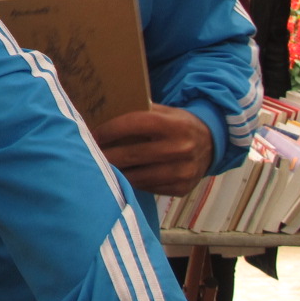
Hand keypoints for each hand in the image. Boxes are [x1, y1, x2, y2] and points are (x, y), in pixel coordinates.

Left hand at [91, 104, 214, 195]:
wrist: (212, 144)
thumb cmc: (178, 125)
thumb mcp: (165, 112)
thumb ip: (141, 113)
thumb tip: (103, 115)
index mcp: (175, 125)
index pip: (135, 124)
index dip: (110, 130)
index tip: (92, 135)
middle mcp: (181, 148)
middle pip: (132, 154)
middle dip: (106, 155)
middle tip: (87, 155)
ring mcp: (183, 172)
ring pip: (138, 176)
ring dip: (116, 173)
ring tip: (100, 168)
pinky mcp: (182, 188)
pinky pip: (148, 188)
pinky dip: (132, 183)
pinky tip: (121, 178)